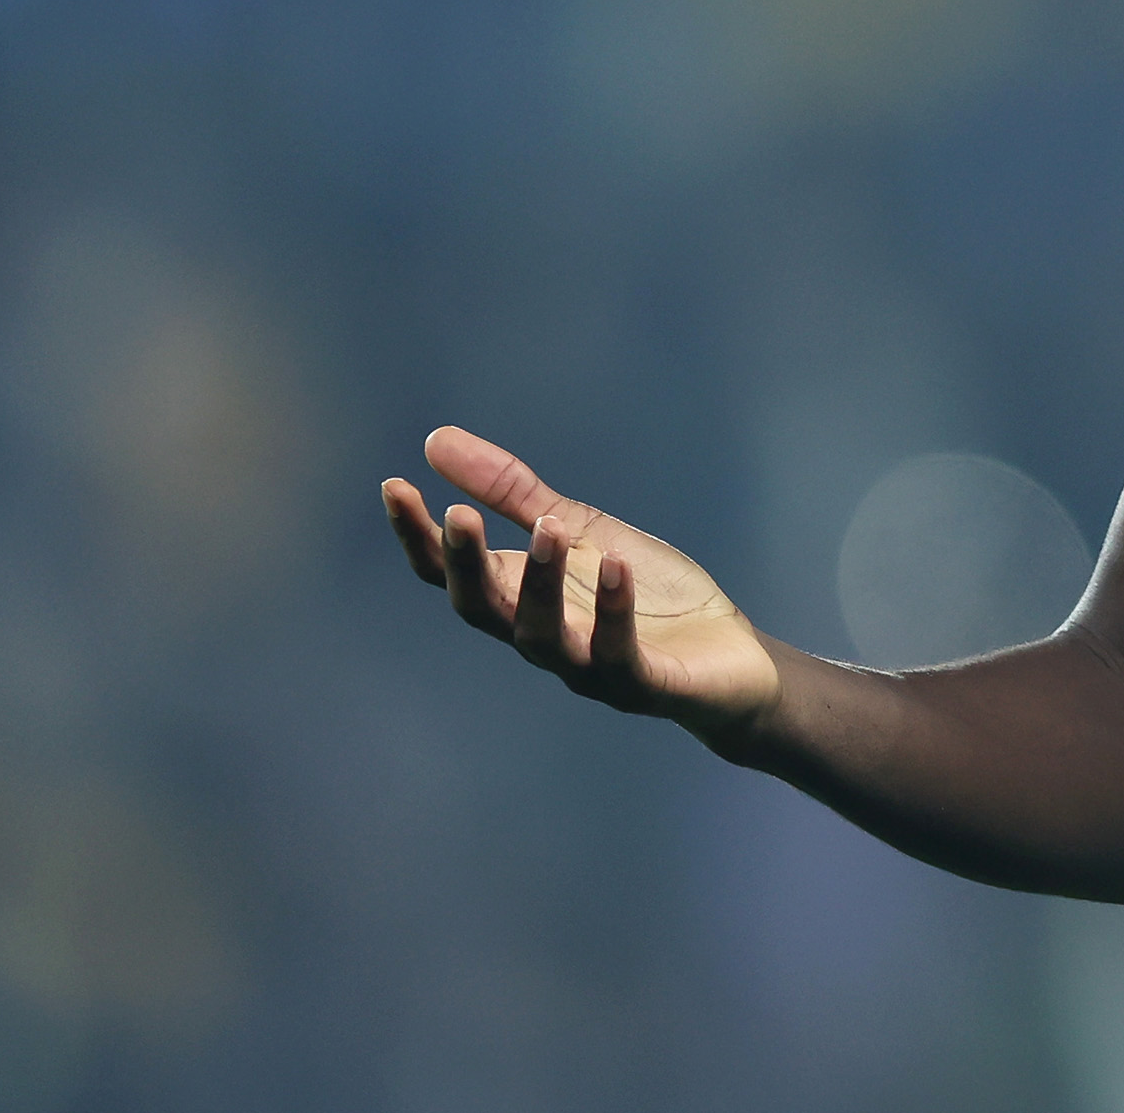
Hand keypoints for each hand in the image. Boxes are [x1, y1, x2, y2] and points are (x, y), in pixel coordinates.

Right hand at [381, 426, 779, 735]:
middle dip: (465, 566)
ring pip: (541, 637)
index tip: (393, 486)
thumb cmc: (647, 595)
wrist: (730, 660)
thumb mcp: (578, 528)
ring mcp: (588, 667)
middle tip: (458, 517)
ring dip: (541, 582)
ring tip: (548, 526)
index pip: (450, 573)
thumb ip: (511, 492)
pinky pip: (617, 655)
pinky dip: (612, 611)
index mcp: (521, 597)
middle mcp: (541, 637)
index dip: (417, 535)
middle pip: (482, 609)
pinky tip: (614, 564)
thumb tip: (434, 440)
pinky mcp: (642, 684)